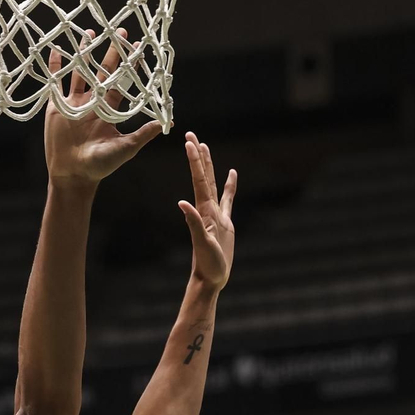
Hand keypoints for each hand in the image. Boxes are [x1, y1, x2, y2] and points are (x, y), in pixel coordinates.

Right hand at [43, 28, 163, 186]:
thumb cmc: (100, 165)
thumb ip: (143, 134)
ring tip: (89, 33)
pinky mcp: (57, 107)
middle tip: (120, 31)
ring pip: (80, 72)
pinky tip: (55, 50)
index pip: (122, 82)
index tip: (138, 47)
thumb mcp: (125, 148)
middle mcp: (93, 103)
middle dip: (112, 52)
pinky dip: (55, 67)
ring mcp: (75, 103)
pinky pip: (56, 83)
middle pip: (103, 72)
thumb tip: (168, 123)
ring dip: (84, 53)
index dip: (130, 66)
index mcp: (109, 110)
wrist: (73, 175)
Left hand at [178, 132, 236, 289]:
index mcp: (204, 211)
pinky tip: (232, 174)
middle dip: (198, 156)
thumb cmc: (207, 264)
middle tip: (192, 135)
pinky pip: (228, 198)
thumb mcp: (202, 243)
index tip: (189, 142)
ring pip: (214, 183)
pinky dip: (230, 185)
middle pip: (204, 176)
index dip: (195, 161)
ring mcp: (216, 214)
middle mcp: (208, 209)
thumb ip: (194, 223)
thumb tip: (182, 203)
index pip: (199, 180)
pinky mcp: (225, 222)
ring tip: (206, 146)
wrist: (211, 278)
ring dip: (210, 165)